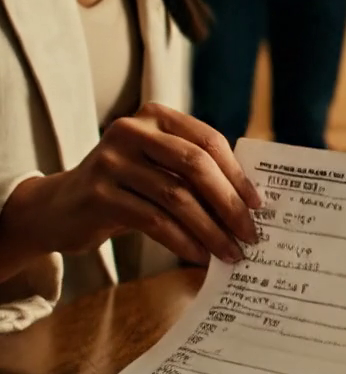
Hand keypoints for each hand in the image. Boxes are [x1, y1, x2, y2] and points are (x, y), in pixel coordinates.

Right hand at [0, 105, 261, 277]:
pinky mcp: (99, 193)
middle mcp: (132, 130)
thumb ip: (192, 173)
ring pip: (176, 196)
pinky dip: (183, 241)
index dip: (237, 174)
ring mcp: (112, 160)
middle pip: (195, 165)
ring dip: (210, 230)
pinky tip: (198, 257)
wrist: (58, 208)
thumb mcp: (156, 168)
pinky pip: (154, 220)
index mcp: (155, 117)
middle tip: (250, 234)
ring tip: (229, 253)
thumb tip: (247, 204)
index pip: (208, 141)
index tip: (258, 205)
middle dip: (229, 203)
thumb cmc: (123, 188)